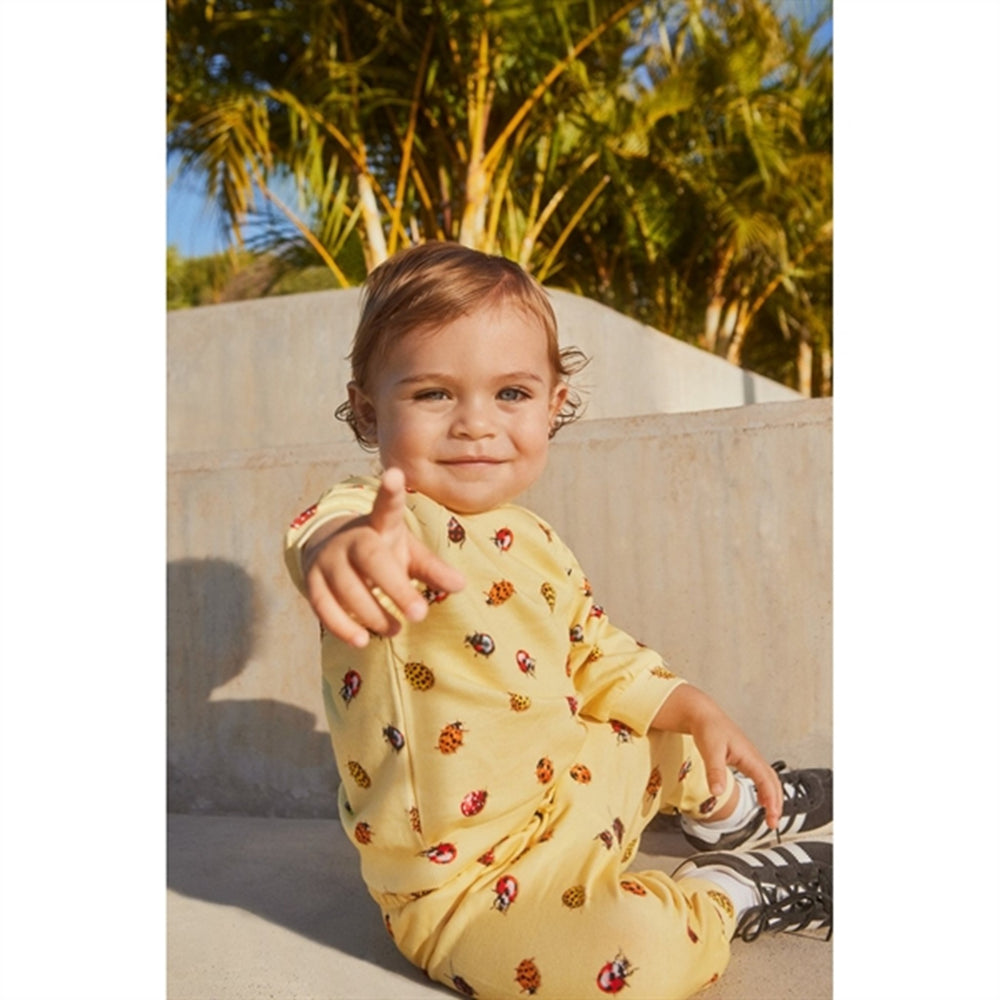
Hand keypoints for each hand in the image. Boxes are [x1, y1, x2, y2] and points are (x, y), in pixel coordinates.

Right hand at [303, 468, 465, 646]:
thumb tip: (461, 585)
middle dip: (396, 588)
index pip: (387, 506)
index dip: (391, 491)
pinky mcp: (312, 580)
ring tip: (396, 629)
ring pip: (347, 586)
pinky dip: (342, 625)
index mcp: (381, 524)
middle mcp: (353, 538)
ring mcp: (329, 558)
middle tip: (420, 614)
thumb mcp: (408, 554)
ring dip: (373, 613)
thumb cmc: (381, 552)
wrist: (330, 550)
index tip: (395, 474)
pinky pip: (323, 605)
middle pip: (371, 558)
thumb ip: (432, 568)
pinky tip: (362, 640)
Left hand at [652, 684, 783, 829]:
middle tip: (773, 823)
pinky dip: (765, 789)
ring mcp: (750, 757)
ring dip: (772, 797)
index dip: (772, 800)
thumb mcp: (710, 751)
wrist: (703, 714)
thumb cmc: (708, 728)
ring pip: (769, 779)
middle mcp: (753, 756)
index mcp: (749, 756)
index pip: (767, 781)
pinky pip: (761, 776)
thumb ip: (715, 772)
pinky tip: (760, 799)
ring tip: (771, 815)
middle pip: (773, 782)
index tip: (772, 817)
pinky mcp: (744, 758)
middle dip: (777, 803)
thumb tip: (717, 792)